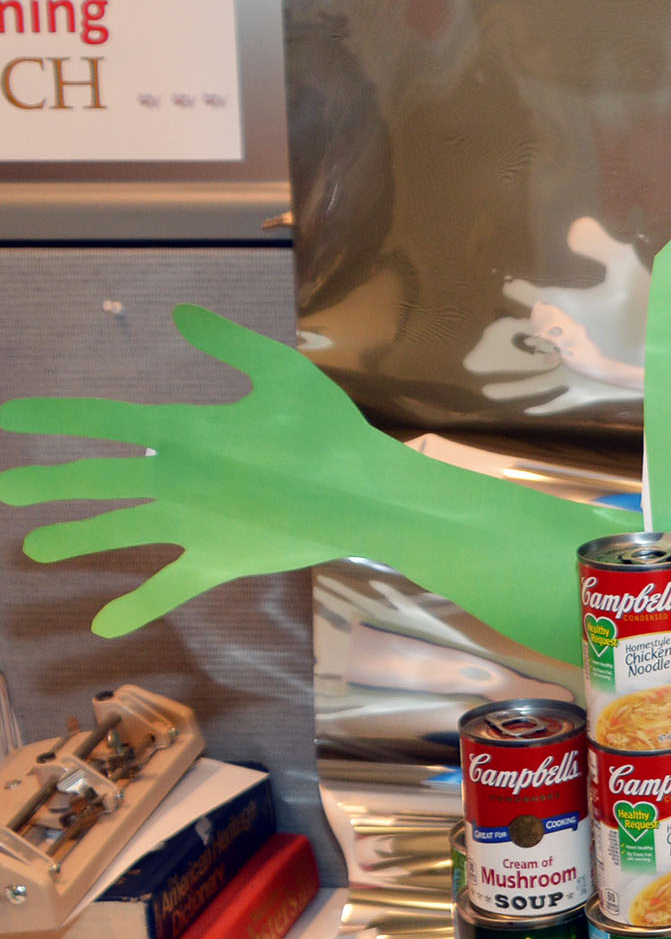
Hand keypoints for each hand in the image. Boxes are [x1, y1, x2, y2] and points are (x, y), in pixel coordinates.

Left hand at [1, 305, 632, 659]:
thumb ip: (228, 343)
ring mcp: (191, 526)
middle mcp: (174, 480)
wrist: (366, 497)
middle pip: (93, 481)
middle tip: (2, 485)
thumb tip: (179, 314)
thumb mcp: (281, 373)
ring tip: (33, 548)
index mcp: (185, 432)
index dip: (51, 417)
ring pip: (118, 533)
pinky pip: (169, 587)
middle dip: (41, 482)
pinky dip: (135, 606)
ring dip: (73, 538)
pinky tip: (101, 624)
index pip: (101, 423)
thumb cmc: (328, 431)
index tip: (7, 416)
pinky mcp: (217, 560)